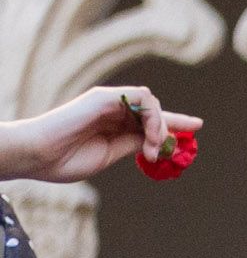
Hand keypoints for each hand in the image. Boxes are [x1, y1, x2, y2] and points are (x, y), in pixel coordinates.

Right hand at [12, 83, 200, 183]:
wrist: (38, 156)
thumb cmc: (64, 160)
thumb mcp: (109, 154)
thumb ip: (132, 144)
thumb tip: (156, 141)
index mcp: (113, 126)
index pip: (150, 120)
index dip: (174, 122)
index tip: (197, 126)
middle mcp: (112, 110)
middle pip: (155, 111)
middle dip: (168, 129)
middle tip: (158, 153)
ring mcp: (109, 102)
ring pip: (151, 103)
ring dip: (159, 126)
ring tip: (151, 147)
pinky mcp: (104, 97)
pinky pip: (142, 97)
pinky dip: (153, 115)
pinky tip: (148, 134)